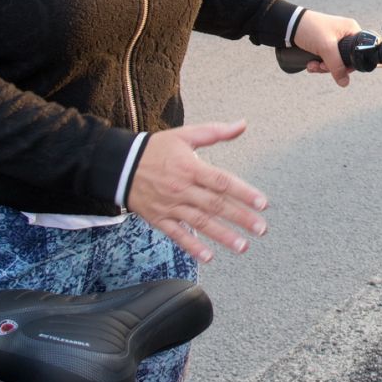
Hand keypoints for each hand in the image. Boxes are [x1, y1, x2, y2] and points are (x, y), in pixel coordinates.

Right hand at [125, 120, 267, 261]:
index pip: (222, 181)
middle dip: (240, 218)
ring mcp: (171, 206)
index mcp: (191, 168)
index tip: (262, 203)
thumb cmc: (156, 149)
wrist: (120, 165)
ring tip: (242, 246)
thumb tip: (241, 124)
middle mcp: (182, 188)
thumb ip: (215, 132)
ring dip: (223, 236)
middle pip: (216, 205)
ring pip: (200, 223)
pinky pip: (177, 235)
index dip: (243, 192)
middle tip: (260, 228)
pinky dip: (192, 246)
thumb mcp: (185, 135)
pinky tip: (208, 257)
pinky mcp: (160, 218)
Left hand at [293, 10, 363, 86]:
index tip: (336, 69)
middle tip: (321, 65)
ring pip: (333, 61)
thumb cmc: (310, 29)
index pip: (358, 52)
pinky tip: (310, 64)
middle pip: (345, 60)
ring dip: (322, 67)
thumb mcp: (326, 48)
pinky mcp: (322, 44)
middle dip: (330, 67)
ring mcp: (333, 40)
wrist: (288, 24)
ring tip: (312, 65)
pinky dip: (317, 64)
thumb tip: (345, 82)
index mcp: (350, 29)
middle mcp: (344, 34)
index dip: (349, 64)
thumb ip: (337, 66)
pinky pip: (325, 59)